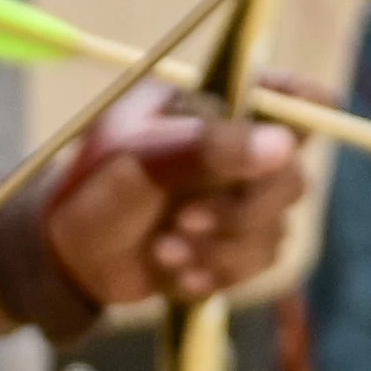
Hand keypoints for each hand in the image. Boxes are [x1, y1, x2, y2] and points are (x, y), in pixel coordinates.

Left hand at [35, 102, 307, 312]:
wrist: (64, 255)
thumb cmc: (93, 186)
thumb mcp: (141, 156)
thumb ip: (210, 148)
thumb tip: (282, 147)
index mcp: (213, 109)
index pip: (281, 95)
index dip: (306, 107)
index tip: (298, 131)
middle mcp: (234, 152)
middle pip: (291, 177)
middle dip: (243, 210)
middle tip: (187, 220)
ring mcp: (234, 202)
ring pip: (275, 230)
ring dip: (222, 249)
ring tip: (165, 249)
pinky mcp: (228, 248)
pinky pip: (254, 267)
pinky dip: (217, 274)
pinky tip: (175, 273)